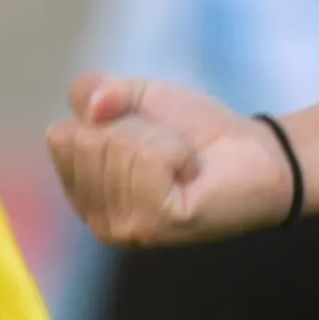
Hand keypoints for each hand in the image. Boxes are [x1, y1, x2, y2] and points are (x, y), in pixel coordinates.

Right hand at [46, 76, 299, 246]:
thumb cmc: (196, 132)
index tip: (142, 134)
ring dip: (161, 140)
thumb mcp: (136, 97)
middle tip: (169, 149)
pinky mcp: (159, 224)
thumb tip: (91, 108)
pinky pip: (149, 158)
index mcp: (83, 193)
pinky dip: (177, 150)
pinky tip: (192, 172)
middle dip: (134, 129)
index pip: (62, 136)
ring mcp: (126, 228)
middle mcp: (95, 220)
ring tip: (183, 162)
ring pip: (117, 146)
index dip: (107, 120)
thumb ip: (96, 91)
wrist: (256, 153)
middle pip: (86, 141)